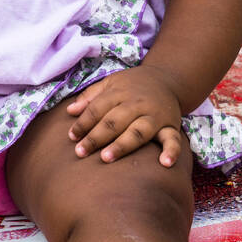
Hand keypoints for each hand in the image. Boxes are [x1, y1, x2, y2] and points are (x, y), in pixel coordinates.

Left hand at [65, 67, 183, 166]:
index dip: (83, 122)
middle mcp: (137, 104)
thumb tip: (69, 111)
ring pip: (137, 132)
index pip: (97, 108)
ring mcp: (154, 115)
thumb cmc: (132, 85)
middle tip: (80, 152)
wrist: (167, 78)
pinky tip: (165, 164)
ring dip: (122, 145)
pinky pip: (173, 139)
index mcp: (119, 92)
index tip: (71, 137)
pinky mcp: (171, 125)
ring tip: (106, 158)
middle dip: (96, 137)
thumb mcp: (110, 83)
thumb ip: (90, 97)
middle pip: (114, 121)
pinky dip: (171, 151)